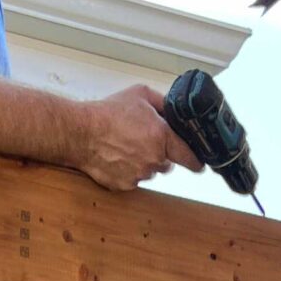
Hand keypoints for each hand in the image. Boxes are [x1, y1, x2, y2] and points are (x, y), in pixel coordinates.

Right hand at [72, 85, 203, 190]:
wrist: (81, 133)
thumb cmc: (107, 114)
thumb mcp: (140, 95)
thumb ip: (163, 103)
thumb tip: (175, 110)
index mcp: (162, 137)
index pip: (190, 157)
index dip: (195, 160)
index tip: (199, 163)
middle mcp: (153, 159)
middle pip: (167, 163)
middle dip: (160, 154)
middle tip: (142, 140)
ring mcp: (139, 174)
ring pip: (149, 172)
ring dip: (143, 162)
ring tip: (125, 147)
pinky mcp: (124, 185)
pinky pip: (133, 180)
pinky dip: (128, 171)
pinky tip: (117, 157)